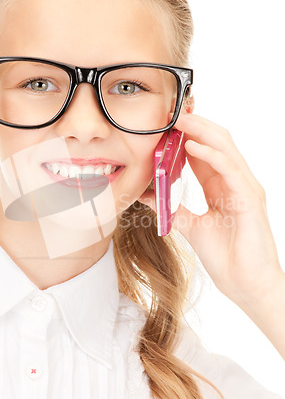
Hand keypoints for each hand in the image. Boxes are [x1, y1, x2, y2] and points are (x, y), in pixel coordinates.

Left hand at [138, 113, 283, 306]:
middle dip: (194, 126)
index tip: (164, 126)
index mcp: (221, 187)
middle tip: (170, 113)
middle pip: (216, 142)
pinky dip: (211, 154)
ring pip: (225, 148)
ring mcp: (244, 187)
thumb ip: (172, 209)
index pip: (203, 153)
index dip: (185, 136)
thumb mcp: (191, 227)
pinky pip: (230, 168)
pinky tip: (192, 145)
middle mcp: (234, 182)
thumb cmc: (226, 258)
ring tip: (179, 120)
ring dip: (201, 131)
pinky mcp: (250, 198)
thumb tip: (148, 195)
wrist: (246, 285)